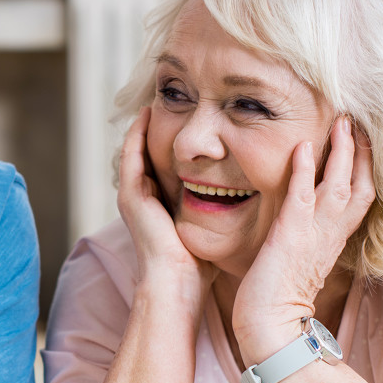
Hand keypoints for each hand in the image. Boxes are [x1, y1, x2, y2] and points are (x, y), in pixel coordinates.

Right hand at [118, 107, 215, 302]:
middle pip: (148, 153)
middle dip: (159, 128)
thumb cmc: (200, 264)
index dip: (176, 143)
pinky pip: (130, 156)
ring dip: (144, 125)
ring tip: (157, 98)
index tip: (192, 119)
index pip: (165, 164)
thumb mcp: (213, 227)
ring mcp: (133, 197)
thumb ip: (223, 209)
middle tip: (173, 100)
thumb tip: (252, 193)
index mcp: (161, 205)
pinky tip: (147, 115)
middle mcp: (143, 198)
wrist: (177, 283)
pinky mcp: (130, 196)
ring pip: (135, 150)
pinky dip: (136, 135)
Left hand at [232, 116, 374, 360]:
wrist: (270, 328)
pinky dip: (305, 171)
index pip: (359, 198)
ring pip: (339, 185)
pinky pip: (303, 196)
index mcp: (333, 240)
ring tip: (343, 122)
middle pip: (361, 186)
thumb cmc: (279, 299)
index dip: (365, 168)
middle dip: (363, 152)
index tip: (365, 141)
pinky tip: (304, 146)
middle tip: (360, 120)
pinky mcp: (290, 235)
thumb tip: (301, 225)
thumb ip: (305, 240)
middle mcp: (330, 235)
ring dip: (342, 152)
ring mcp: (313, 234)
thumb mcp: (299, 261)